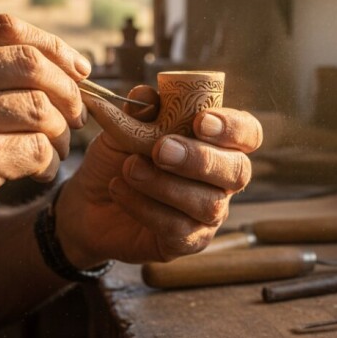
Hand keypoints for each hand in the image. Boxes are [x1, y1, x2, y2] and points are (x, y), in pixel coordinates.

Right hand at [0, 15, 88, 263]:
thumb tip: (54, 60)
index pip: (5, 27)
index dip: (54, 46)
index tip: (78, 69)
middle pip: (31, 64)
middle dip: (69, 91)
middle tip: (77, 116)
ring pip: (41, 108)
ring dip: (62, 133)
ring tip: (55, 151)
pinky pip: (37, 148)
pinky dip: (49, 162)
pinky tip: (39, 173)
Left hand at [56, 86, 262, 265]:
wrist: (88, 202)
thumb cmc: (118, 159)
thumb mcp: (124, 127)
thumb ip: (141, 110)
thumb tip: (148, 95)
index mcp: (217, 144)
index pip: (248, 134)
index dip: (234, 128)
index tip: (202, 122)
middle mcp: (222, 180)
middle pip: (238, 171)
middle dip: (200, 159)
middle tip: (160, 149)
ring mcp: (208, 214)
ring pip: (207, 203)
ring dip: (165, 184)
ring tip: (129, 169)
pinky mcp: (188, 242)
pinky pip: (178, 229)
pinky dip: (146, 207)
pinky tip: (120, 190)